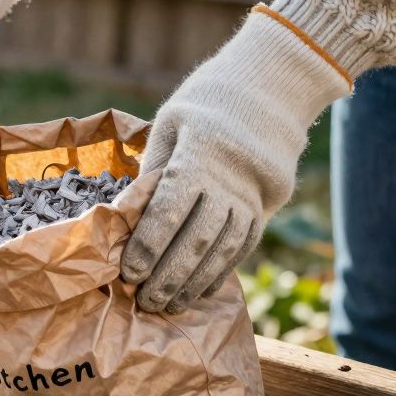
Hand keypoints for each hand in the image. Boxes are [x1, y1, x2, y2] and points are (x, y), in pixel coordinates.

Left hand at [121, 10, 349, 312]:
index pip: (169, 212)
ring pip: (221, 249)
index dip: (147, 246)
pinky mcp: (264, 206)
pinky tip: (197, 291)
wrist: (270, 91)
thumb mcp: (171, 122)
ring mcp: (250, 197)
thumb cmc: (206, 103)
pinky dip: (219, 272)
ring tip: (166, 305)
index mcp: (199, 157)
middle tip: (143, 302)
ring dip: (193, 282)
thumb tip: (126, 212)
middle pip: (196, 239)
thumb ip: (152, 167)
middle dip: (167, 275)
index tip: (128, 273)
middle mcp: (228, 182)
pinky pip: (242, 247)